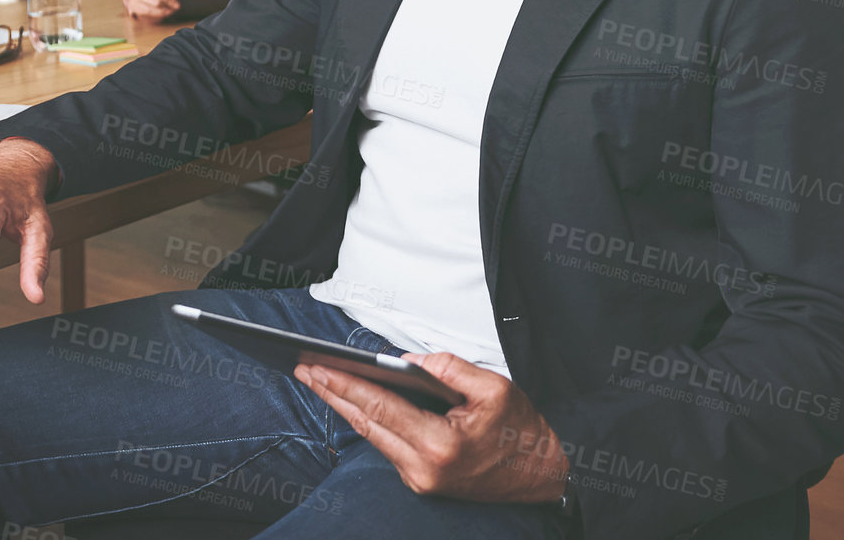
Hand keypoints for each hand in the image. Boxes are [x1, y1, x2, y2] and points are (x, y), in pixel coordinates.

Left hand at [296, 352, 568, 502]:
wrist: (542, 475)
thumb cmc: (520, 430)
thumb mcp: (495, 388)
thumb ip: (450, 368)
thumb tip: (408, 361)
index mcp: (439, 445)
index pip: (379, 407)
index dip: (344, 384)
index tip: (316, 365)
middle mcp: (422, 468)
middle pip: (365, 423)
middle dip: (330, 392)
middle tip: (301, 367)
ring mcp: (419, 480)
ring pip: (370, 436)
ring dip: (342, 405)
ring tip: (316, 378)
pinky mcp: (420, 482)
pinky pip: (385, 444)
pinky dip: (365, 420)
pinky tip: (348, 399)